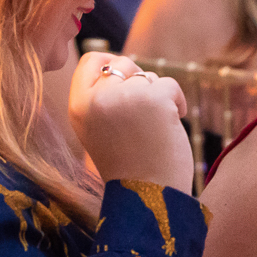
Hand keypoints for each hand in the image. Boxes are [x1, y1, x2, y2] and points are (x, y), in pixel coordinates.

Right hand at [68, 52, 192, 193]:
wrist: (148, 196)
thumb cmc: (128, 165)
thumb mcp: (99, 129)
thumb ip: (102, 98)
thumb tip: (117, 63)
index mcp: (78, 107)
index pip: (90, 60)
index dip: (111, 62)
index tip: (127, 76)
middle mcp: (97, 99)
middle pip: (123, 64)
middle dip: (139, 83)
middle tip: (144, 114)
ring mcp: (124, 97)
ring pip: (148, 77)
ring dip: (158, 97)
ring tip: (153, 128)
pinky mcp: (154, 99)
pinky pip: (171, 85)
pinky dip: (178, 101)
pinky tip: (173, 124)